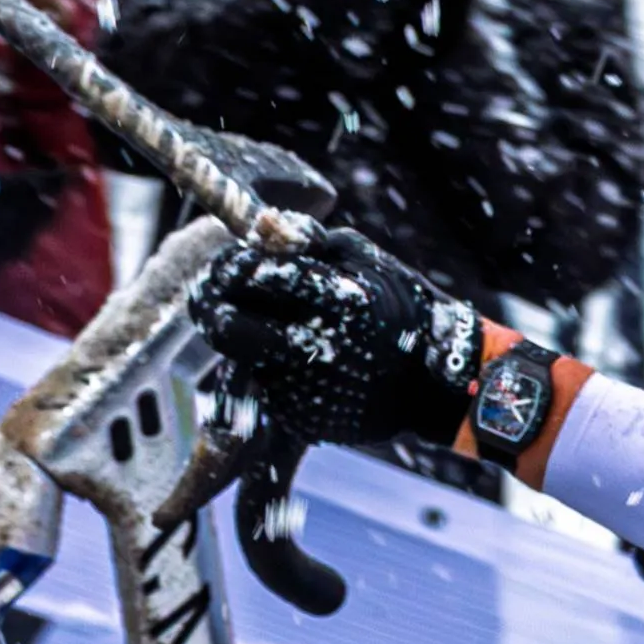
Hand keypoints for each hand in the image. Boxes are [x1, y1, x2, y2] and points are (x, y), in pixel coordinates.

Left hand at [194, 226, 478, 451]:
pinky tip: (296, 357)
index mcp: (334, 299)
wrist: (435, 385)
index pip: (253, 276)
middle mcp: (313, 347)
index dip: (230, 266)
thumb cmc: (402, 310)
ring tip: (259, 321)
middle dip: (208, 305)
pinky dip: (269, 366)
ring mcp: (302, 389)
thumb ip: (312, 243)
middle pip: (224, 327)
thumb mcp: (366, 260)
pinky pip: (264, 384)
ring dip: (240, 335)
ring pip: (239, 357)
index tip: (228, 262)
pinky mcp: (299, 418)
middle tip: (208, 290)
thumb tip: (262, 225)